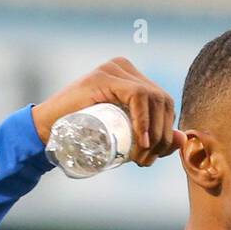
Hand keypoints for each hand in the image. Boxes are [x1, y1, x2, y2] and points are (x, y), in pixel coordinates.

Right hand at [32, 57, 185, 166]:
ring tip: (140, 156)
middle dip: (162, 136)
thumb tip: (182, 139)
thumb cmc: (84, 134)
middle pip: (162, 101)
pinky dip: (144, 120)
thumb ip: (153, 135)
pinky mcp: (104, 76)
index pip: (164, 103)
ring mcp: (115, 69)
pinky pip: (137, 94)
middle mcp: (126, 68)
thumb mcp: (124, 136)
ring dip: (154, 133)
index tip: (154, 157)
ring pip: (153, 98)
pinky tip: (142, 140)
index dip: (167, 132)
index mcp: (133, 78)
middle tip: (146, 161)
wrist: (48, 130)